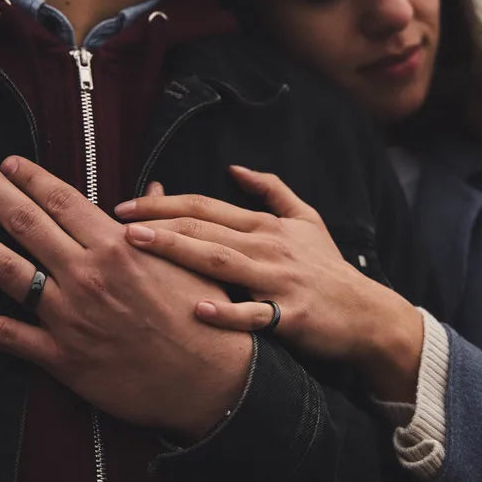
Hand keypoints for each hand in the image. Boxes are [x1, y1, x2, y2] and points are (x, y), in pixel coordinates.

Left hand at [0, 153, 250, 437]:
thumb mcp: (187, 256)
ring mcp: (69, 314)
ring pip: (6, 268)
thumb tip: (155, 188)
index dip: (32, 178)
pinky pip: (6, 335)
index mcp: (118, 246)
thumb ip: (161, 220)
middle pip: (26, 222)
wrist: (208, 377)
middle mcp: (87, 274)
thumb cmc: (203, 313)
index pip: (63, 201)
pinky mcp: (61, 355)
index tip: (10, 162)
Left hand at [115, 166, 422, 402]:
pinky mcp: (290, 314)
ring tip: (139, 248)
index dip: (164, 203)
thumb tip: (236, 167)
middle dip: (157, 224)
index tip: (126, 206)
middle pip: (204, 229)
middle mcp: (267, 246)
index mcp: (265, 225)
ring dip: (177, 252)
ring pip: (220, 261)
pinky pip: (254, 314)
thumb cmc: (327, 266)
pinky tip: (197, 309)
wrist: (365, 312)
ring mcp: (278, 279)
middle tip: (116, 224)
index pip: (205, 207)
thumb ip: (272, 189)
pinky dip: (226, 311)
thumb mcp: (307, 218)